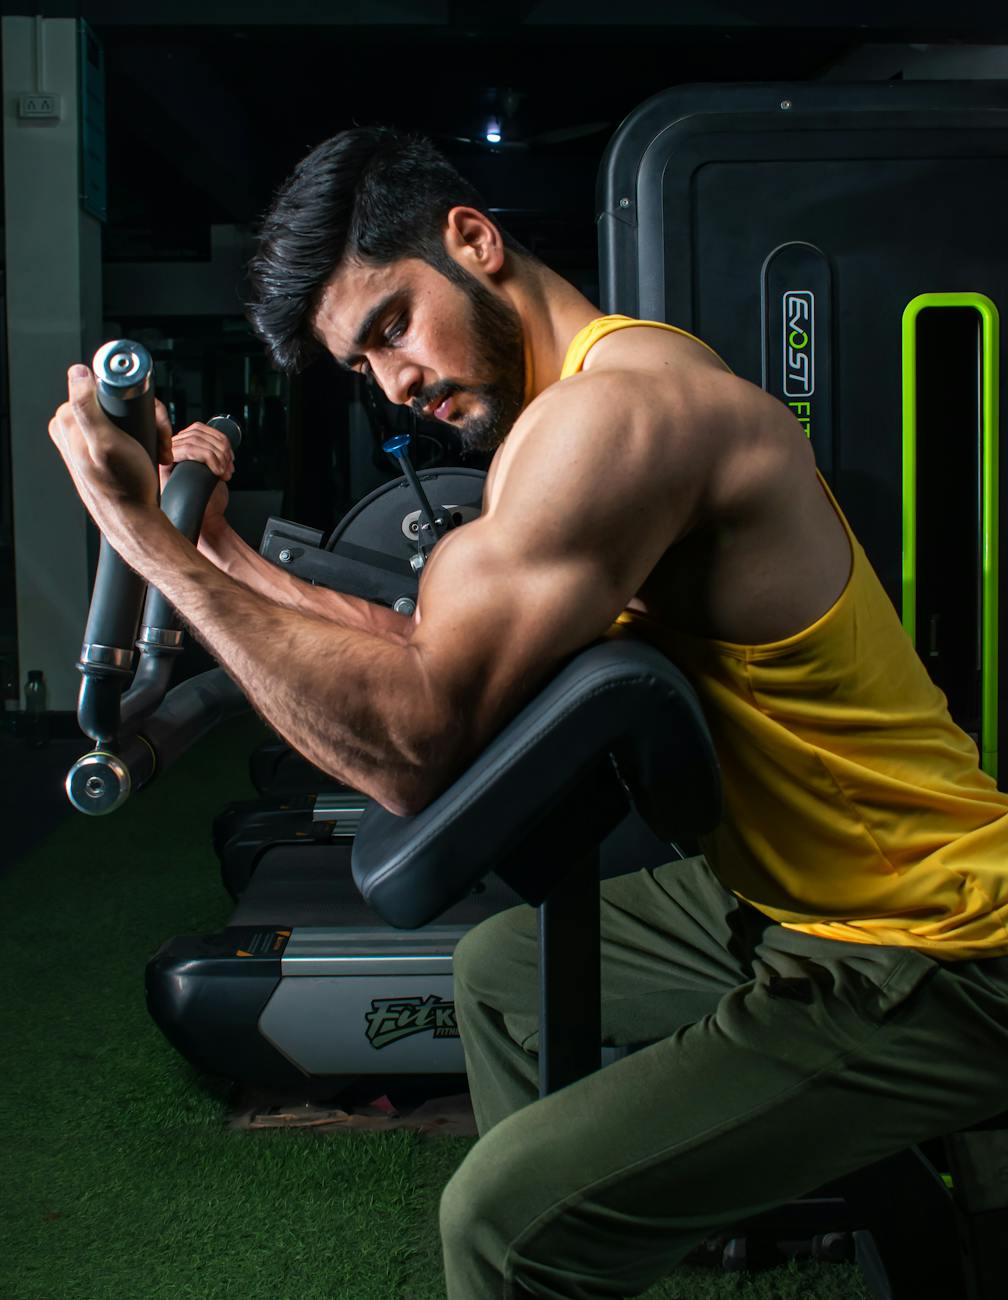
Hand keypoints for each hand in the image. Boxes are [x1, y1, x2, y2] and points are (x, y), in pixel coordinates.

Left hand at [49, 366, 159, 537]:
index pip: (104, 388)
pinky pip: (128, 429)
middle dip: (146, 417)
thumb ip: (84, 407)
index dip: (133, 401)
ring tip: (156, 448)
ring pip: (126, 415)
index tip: (148, 422)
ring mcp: (88, 438)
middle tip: (157, 439)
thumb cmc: (125, 488)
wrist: (136, 518)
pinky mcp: (102, 448)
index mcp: (66, 422)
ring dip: (149, 428)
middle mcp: (73, 429)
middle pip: (117, 401)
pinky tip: (149, 450)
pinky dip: (145, 436)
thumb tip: (78, 373)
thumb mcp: (105, 443)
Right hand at [157, 405, 234, 530]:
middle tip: (230, 467)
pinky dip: (210, 458)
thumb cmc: (210, 500)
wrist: (206, 522)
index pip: (198, 428)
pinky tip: (217, 473)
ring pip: (194, 440)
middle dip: (221, 448)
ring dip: (218, 455)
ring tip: (225, 472)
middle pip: (197, 432)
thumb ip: (214, 452)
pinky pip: (189, 450)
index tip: (231, 456)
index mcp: (181, 449)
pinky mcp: (165, 469)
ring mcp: (165, 459)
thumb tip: (223, 439)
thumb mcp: (214, 470)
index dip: (219, 437)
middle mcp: (170, 452)